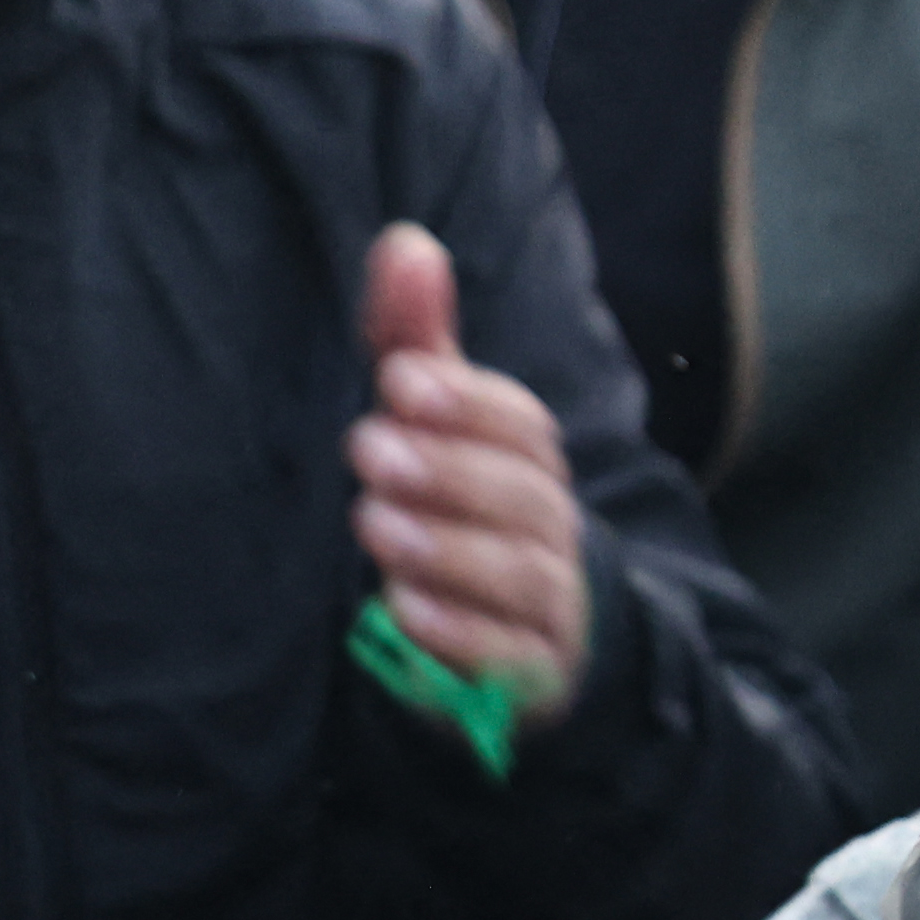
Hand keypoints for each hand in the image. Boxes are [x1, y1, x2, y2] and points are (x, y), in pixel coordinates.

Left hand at [350, 221, 595, 706]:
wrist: (538, 647)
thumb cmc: (471, 514)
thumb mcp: (442, 429)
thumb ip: (420, 340)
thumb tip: (405, 241)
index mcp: (532, 465)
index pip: (522, 425)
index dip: (468, 402)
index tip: (399, 380)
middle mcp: (551, 531)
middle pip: (522, 496)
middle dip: (448, 470)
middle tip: (368, 449)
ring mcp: (549, 608)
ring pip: (518, 574)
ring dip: (446, 548)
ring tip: (374, 525)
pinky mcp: (529, 678)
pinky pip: (508, 658)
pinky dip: (461, 635)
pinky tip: (403, 613)